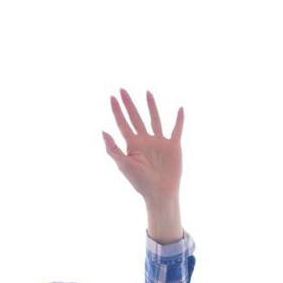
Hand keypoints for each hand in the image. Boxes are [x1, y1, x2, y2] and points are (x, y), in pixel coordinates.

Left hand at [103, 89, 183, 242]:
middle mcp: (145, 141)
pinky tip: (180, 109)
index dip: (117, 111)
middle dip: (129, 104)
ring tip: (147, 92)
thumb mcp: (124, 165)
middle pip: (136, 118)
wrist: (160, 193)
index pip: (123, 123)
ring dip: (151, 106)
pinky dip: (179, 120)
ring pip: (155, 119)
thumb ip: (113, 149)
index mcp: (133, 145)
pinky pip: (177, 130)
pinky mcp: (173, 146)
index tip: (112, 97)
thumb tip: (103, 131)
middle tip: (122, 90)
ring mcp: (159, 142)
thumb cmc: (140, 182)